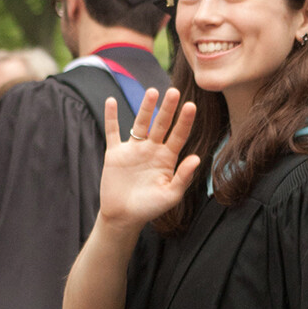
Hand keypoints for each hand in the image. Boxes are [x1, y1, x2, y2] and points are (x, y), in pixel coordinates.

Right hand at [100, 87, 200, 231]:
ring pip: (140, 123)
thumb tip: (196, 158)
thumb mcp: (170, 195)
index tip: (191, 106)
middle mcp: (152, 150)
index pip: (178, 136)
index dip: (184, 121)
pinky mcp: (115, 153)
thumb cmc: (150, 209)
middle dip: (167, 109)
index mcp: (167, 159)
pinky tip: (111, 101)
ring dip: (145, 108)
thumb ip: (183, 177)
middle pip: (161, 125)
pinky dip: (111, 117)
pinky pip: (112, 131)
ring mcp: (133, 149)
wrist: (123, 217)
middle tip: (174, 91)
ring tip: (152, 92)